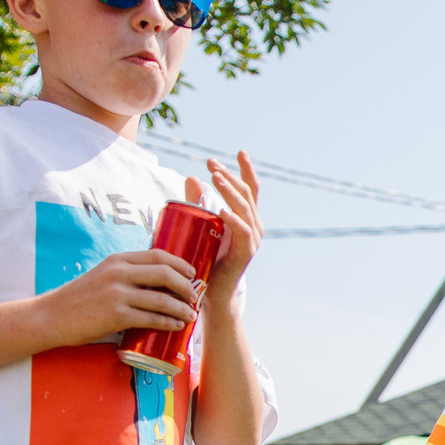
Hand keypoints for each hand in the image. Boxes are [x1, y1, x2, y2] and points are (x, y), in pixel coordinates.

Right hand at [40, 248, 200, 344]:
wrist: (50, 316)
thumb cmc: (79, 299)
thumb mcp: (102, 276)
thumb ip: (125, 275)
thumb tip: (156, 283)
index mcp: (117, 260)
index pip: (157, 255)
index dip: (180, 264)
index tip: (192, 274)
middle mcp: (118, 273)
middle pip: (165, 273)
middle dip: (186, 286)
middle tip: (195, 296)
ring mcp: (117, 294)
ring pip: (161, 298)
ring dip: (181, 307)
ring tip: (190, 314)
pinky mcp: (115, 315)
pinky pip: (151, 318)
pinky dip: (168, 322)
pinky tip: (176, 325)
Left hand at [197, 152, 261, 284]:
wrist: (212, 293)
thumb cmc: (206, 259)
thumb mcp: (201, 225)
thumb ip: (197, 202)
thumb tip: (191, 176)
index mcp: (246, 218)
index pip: (250, 189)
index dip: (246, 170)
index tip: (240, 151)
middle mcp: (253, 226)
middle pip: (246, 194)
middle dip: (229, 175)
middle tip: (210, 162)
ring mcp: (252, 239)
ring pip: (245, 208)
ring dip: (230, 191)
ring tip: (214, 177)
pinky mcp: (246, 253)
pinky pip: (243, 232)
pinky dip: (233, 220)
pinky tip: (221, 210)